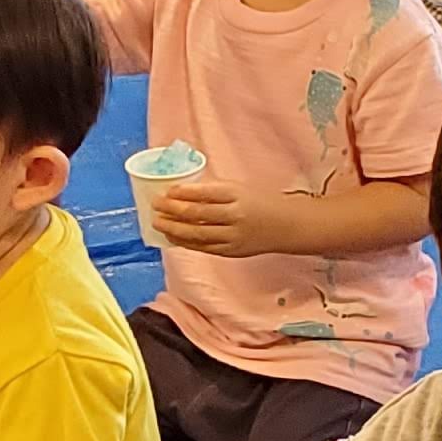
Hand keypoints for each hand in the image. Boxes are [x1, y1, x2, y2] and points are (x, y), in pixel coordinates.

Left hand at [144, 174, 290, 257]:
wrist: (286, 226)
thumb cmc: (260, 202)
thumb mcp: (240, 188)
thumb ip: (214, 191)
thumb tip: (182, 192)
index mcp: (237, 195)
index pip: (204, 194)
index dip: (182, 193)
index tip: (166, 191)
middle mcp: (234, 216)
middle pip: (197, 214)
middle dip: (172, 210)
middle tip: (155, 206)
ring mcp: (232, 236)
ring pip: (197, 234)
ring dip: (173, 228)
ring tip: (157, 223)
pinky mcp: (230, 251)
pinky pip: (203, 248)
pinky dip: (185, 243)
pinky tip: (172, 237)